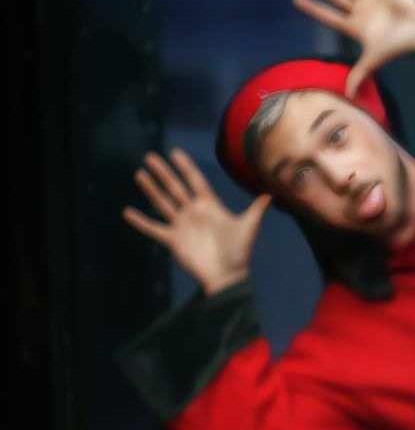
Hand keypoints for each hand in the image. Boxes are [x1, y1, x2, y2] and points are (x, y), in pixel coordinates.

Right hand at [122, 149, 268, 294]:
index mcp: (210, 206)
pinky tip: (127, 212)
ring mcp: (181, 225)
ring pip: (162, 203)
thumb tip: (272, 193)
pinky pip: (153, 229)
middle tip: (150, 156)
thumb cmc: (239, 251)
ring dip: (151, 190)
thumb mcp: (248, 227)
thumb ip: (256, 209)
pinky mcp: (173, 240)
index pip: (195, 181)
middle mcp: (193, 212)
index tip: (175, 153)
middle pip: (175, 188)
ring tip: (139, 174)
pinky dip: (140, 222)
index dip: (185, 167)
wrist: (228, 276)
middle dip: (164, 173)